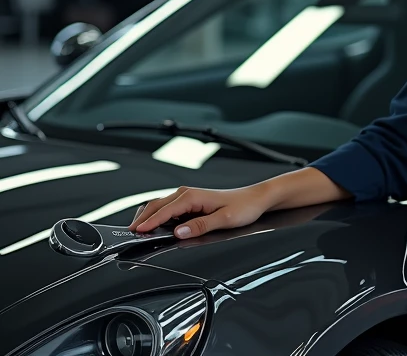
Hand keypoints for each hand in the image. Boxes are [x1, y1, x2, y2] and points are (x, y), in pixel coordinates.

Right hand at [130, 184, 272, 238]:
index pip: (164, 210)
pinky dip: (157, 217)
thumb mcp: (224, 219)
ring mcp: (187, 198)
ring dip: (148, 217)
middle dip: (141, 219)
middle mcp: (187, 194)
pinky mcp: (190, 203)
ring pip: (160, 206)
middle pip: (156, 206)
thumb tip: (179, 232)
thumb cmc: (243, 207)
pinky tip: (154, 227)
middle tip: (128, 234)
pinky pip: (168, 209)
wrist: (255, 199)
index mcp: (192, 196)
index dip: (149, 222)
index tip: (136, 232)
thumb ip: (201, 226)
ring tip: (137, 232)